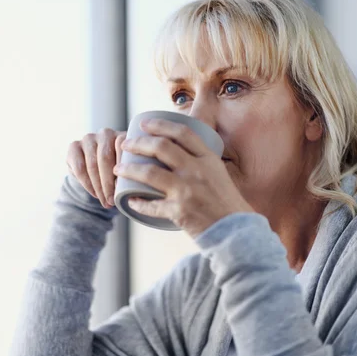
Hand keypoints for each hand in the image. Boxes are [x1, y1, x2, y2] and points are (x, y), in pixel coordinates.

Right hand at [66, 128, 126, 208]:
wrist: (99, 170)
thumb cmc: (120, 171)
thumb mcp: (130, 169)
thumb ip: (132, 172)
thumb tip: (135, 191)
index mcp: (123, 135)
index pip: (122, 147)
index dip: (123, 168)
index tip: (125, 189)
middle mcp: (105, 133)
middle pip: (105, 157)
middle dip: (108, 183)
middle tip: (112, 201)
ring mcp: (88, 138)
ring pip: (92, 164)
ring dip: (98, 186)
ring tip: (105, 201)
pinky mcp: (74, 146)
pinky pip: (79, 167)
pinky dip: (87, 184)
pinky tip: (94, 194)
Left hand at [113, 118, 252, 236]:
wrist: (236, 231)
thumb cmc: (227, 203)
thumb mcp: (219, 174)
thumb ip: (201, 162)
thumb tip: (179, 151)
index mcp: (208, 159)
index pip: (182, 132)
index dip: (160, 124)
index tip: (144, 124)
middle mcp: (196, 170)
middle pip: (161, 147)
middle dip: (138, 143)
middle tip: (126, 144)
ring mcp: (186, 191)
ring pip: (149, 173)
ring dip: (129, 169)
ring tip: (119, 169)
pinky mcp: (178, 211)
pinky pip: (150, 205)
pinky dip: (137, 202)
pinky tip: (130, 200)